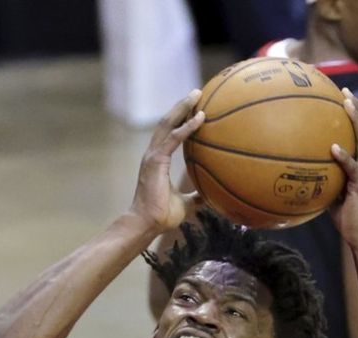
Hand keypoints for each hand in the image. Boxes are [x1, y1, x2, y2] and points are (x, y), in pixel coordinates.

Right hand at [130, 90, 204, 232]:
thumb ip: (196, 195)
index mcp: (158, 160)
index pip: (169, 133)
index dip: (181, 119)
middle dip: (182, 106)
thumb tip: (210, 195)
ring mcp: (153, 156)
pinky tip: (200, 118)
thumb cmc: (162, 216)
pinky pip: (174, 138)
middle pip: (167, 122)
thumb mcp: (186, 203)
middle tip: (197, 92)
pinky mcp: (156, 161)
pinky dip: (187, 127)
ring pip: (168, 124)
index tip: (195, 107)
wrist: (147, 224)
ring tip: (197, 94)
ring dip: (183, 108)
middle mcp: (153, 154)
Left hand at [329, 90, 357, 249]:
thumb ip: (322, 178)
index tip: (342, 95)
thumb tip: (299, 172)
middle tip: (345, 90)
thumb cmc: (346, 216)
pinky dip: (344, 157)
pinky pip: (353, 168)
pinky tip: (333, 148)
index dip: (354, 113)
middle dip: (357, 108)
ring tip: (347, 104)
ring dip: (357, 121)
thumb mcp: (331, 193)